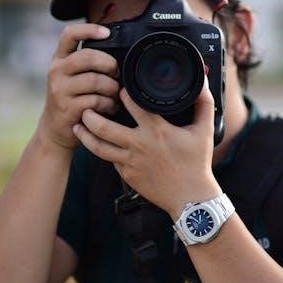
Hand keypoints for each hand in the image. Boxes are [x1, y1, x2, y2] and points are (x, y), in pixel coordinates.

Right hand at [37, 23, 119, 150]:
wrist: (55, 130)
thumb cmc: (72, 100)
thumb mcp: (73, 77)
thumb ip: (88, 64)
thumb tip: (119, 55)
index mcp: (60, 59)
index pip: (69, 34)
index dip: (89, 30)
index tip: (107, 33)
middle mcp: (56, 71)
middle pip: (88, 56)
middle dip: (109, 64)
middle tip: (116, 75)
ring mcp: (59, 90)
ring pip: (95, 80)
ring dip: (111, 88)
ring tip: (114, 95)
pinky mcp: (66, 108)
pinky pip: (95, 100)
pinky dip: (108, 104)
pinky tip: (110, 108)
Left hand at [73, 77, 220, 217]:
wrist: (190, 199)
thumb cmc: (197, 163)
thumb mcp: (204, 131)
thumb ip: (204, 104)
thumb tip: (202, 84)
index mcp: (157, 131)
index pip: (133, 105)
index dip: (123, 93)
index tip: (119, 88)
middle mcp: (139, 145)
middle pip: (104, 127)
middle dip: (91, 115)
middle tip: (86, 106)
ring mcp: (130, 162)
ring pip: (99, 147)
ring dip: (85, 135)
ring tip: (78, 124)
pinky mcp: (127, 175)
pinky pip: (109, 160)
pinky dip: (102, 150)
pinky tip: (97, 143)